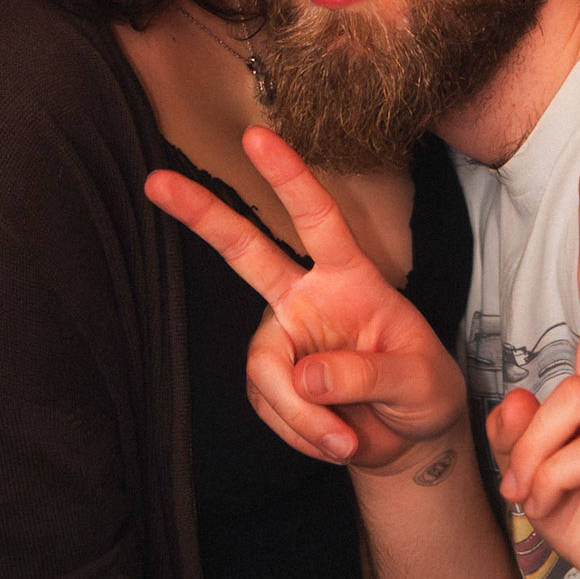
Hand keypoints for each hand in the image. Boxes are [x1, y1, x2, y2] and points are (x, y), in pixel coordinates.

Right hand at [146, 126, 467, 476]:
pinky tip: (332, 438)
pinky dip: (300, 430)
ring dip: (300, 412)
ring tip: (343, 437)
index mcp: (350, 277)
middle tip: (156, 182)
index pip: (318, 219)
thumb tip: (303, 376)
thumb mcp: (419, 382)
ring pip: (262, 365)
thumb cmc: (423, 392)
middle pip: (247, 251)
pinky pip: (268, 404)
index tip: (257, 137)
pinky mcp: (272, 379)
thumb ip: (367, 374)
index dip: (289, 178)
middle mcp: (307, 296)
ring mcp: (284, 336)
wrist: (409, 442)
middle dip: (203, 216)